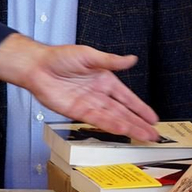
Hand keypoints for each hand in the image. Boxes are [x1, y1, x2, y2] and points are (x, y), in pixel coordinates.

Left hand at [0, 35, 156, 140]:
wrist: (37, 67)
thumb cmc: (60, 57)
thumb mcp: (89, 55)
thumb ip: (111, 61)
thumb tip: (132, 59)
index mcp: (105, 80)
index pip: (127, 98)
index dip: (141, 108)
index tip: (152, 118)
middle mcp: (99, 94)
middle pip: (123, 112)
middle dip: (139, 123)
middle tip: (153, 134)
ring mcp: (89, 105)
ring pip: (113, 119)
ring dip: (129, 128)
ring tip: (143, 137)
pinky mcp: (77, 112)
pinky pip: (97, 120)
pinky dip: (111, 126)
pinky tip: (122, 130)